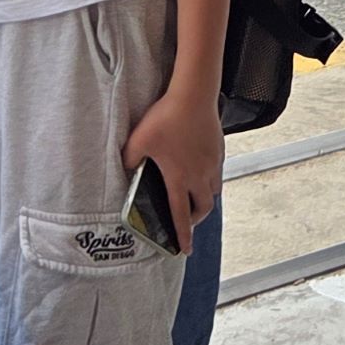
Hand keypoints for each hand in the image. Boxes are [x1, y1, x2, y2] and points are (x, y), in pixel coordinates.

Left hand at [123, 87, 223, 252]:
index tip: (184, 249)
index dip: (182, 235)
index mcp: (179, 178)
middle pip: (203, 208)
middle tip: (186, 221)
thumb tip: (125, 169)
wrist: (194, 96)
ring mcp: (212, 163)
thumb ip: (129, 159)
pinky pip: (217, 172)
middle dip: (195, 220)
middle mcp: (199, 175)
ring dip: (204, 199)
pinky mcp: (219, 150)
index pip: (180, 215)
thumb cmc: (167, 118)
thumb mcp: (138, 139)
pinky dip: (210, 179)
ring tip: (193, 196)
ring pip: (213, 191)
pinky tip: (200, 169)